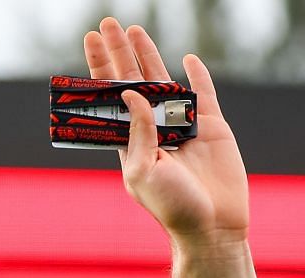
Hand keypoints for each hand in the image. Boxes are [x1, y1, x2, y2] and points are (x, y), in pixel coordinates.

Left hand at [83, 17, 249, 253]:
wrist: (213, 227)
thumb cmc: (172, 207)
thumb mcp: (144, 171)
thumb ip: (138, 132)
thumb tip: (131, 93)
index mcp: (132, 143)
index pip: (111, 98)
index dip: (101, 70)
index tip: (91, 42)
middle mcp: (155, 130)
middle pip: (132, 81)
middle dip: (119, 54)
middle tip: (107, 24)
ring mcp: (184, 127)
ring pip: (163, 82)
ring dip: (148, 55)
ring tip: (134, 29)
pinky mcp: (212, 128)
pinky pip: (203, 95)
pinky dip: (196, 76)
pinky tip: (188, 59)